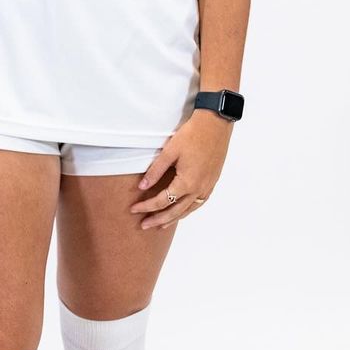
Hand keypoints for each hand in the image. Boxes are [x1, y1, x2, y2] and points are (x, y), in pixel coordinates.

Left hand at [128, 109, 234, 229]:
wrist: (216, 124)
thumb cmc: (192, 134)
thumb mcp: (170, 151)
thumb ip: (155, 171)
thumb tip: (142, 187)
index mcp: (186, 183)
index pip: (162, 201)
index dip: (146, 207)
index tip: (134, 210)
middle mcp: (198, 189)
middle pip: (175, 211)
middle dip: (158, 219)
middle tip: (144, 226)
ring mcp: (207, 187)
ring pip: (188, 210)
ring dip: (173, 218)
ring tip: (161, 225)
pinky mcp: (212, 181)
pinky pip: (199, 203)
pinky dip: (188, 210)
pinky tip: (182, 211)